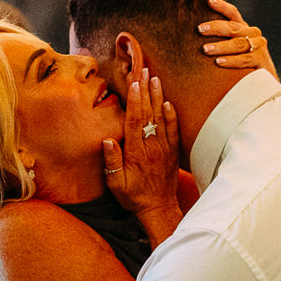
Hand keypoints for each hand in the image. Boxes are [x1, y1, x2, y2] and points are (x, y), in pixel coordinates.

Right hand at [101, 68, 179, 233]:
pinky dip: (171, 114)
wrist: (159, 208)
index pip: (135, 121)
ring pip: (161, 118)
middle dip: (145, 91)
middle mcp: (152, 147)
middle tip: (144, 71)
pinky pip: (173, 129)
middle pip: (148, 113)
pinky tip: (168, 102)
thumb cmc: (134, 196)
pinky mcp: (173, 152)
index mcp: (136, 152)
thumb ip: (111, 162)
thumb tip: (107, 140)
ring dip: (158, 97)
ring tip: (155, 78)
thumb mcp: (116, 183)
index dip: (134, 100)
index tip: (134, 83)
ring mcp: (164, 148)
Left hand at [198, 0, 276, 77]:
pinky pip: (245, 59)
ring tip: (205, 49)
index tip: (208, 0)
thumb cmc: (239, 68)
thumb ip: (218, 42)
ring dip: (220, 46)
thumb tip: (193, 35)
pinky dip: (231, 60)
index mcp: (243, 28)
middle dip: (215, 27)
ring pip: (238, 43)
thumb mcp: (229, 52)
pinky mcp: (262, 60)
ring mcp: (259, 46)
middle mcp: (253, 34)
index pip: (233, 13)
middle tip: (200, 29)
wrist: (262, 85)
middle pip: (233, 27)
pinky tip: (218, 62)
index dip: (222, 6)